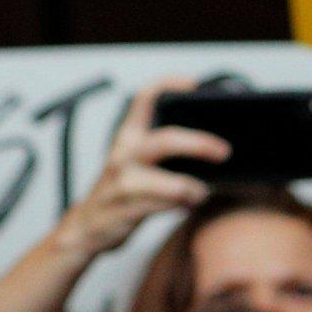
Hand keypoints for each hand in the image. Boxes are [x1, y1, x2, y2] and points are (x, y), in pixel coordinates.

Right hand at [53, 79, 227, 258]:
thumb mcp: (135, 161)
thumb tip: (211, 145)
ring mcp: (124, 182)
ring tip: (201, 192)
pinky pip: (164, 206)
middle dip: (200, 144)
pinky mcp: (127, 209)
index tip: (193, 84)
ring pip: (169, 182)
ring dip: (193, 188)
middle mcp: (124, 154)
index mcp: (128, 136)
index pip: (144, 99)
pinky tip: (188, 206)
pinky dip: (183, 205)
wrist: (87, 226)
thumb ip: (163, 148)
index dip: (168, 85)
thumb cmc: (122, 191)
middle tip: (224, 151)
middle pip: (166, 140)